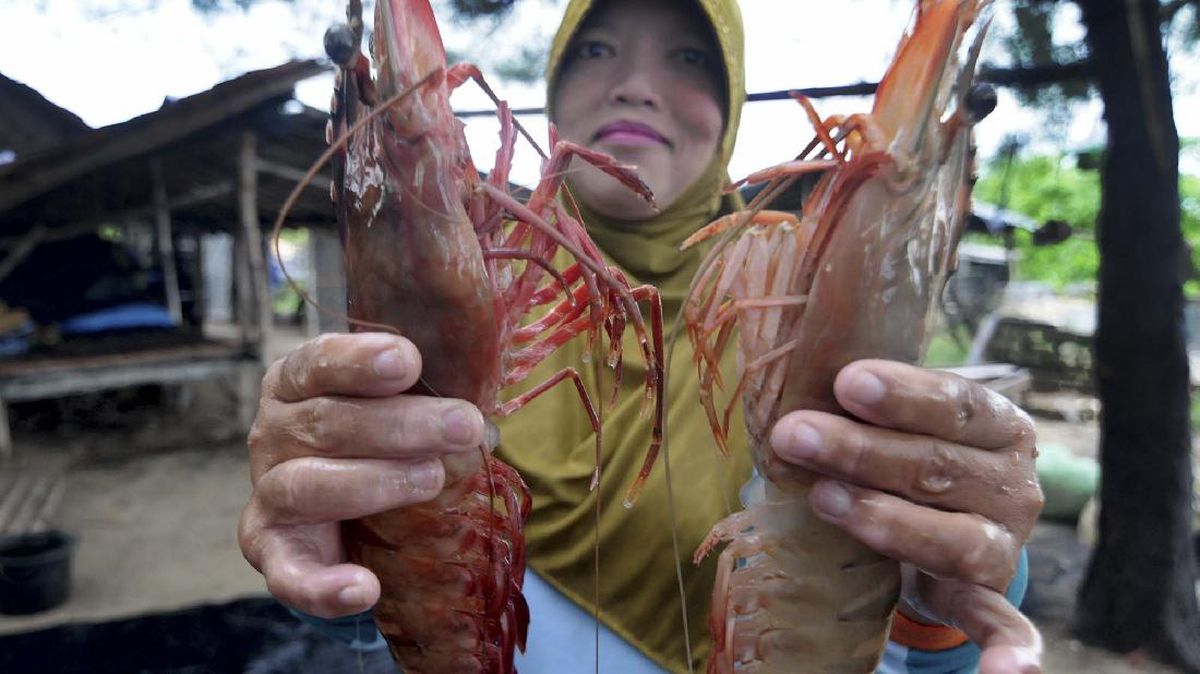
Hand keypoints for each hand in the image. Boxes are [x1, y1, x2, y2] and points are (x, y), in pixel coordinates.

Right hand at [238, 333, 487, 618]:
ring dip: (374, 483)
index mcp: (297, 382)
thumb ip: (425, 393)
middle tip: (463, 426)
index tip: (408, 360)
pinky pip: (289, 574)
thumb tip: (480, 413)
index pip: (317, 361)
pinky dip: (324, 587)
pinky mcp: (271, 550)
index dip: (359, 361)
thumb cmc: (382, 436)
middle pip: (326, 423)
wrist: (346, 510)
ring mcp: (268, 492)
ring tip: (432, 480)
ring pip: (306, 485)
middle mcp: (273, 433)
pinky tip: (364, 589)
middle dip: (400, 425)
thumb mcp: (398, 401)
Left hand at [769, 359, 1043, 673]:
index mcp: (1000, 425)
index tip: (845, 382)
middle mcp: (1013, 484)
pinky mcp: (988, 597)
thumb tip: (794, 391)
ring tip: (822, 499)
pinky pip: (1005, 624)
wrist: (949, 513)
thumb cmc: (909, 451)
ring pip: (954, 539)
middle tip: (793, 434)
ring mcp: (1004, 544)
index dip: (903, 394)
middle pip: (939, 466)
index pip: (957, 403)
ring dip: (886, 519)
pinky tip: (1007, 673)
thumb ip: (867, 407)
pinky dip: (1012, 650)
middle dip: (859, 449)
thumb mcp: (901, 421)